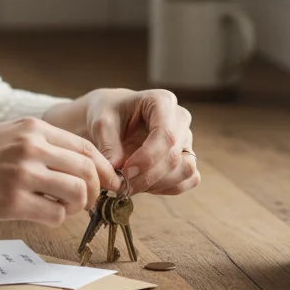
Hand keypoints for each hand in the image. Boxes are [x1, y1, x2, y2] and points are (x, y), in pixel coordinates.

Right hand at [0, 117, 121, 226]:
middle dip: (96, 190)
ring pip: (77, 193)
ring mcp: (23, 175)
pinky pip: (55, 214)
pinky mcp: (12, 202)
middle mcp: (32, 148)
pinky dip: (57, 218)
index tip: (108, 182)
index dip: (103, 168)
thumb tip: (73, 163)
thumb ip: (38, 144)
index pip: (85, 147)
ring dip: (78, 205)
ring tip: (63, 208)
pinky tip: (42, 214)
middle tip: (89, 201)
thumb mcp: (6, 134)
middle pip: (88, 170)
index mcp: (32, 128)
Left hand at [79, 88, 198, 195]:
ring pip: (186, 169)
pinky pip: (189, 179)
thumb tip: (116, 173)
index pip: (166, 134)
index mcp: (162, 101)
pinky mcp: (187, 157)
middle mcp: (180, 118)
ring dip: (158, 184)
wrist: (113, 119)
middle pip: (175, 156)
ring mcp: (186, 139)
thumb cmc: (108, 114)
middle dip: (147, 176)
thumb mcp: (101, 123)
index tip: (124, 172)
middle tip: (122, 186)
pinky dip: (167, 188)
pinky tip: (144, 186)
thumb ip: (108, 146)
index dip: (148, 158)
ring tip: (131, 185)